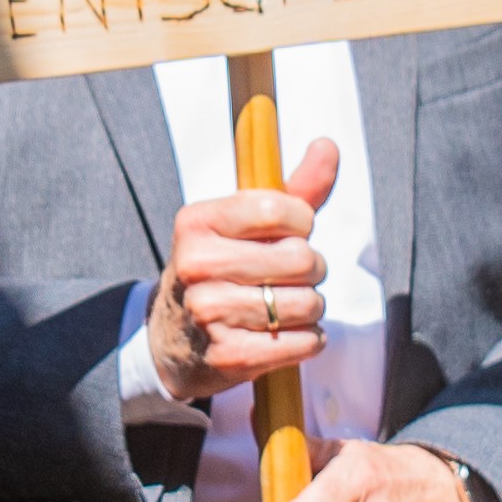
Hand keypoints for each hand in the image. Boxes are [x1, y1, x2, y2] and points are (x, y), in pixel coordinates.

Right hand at [144, 138, 340, 405]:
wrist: (173, 340)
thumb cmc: (223, 271)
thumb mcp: (244, 226)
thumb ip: (293, 189)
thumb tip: (328, 145)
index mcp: (198, 222)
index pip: (279, 209)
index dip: (302, 223)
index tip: (292, 232)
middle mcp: (196, 265)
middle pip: (302, 259)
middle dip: (312, 269)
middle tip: (292, 277)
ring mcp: (209, 313)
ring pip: (307, 303)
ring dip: (311, 307)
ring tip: (287, 307)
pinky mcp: (229, 355)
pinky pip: (304, 342)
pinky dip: (309, 340)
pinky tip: (287, 334)